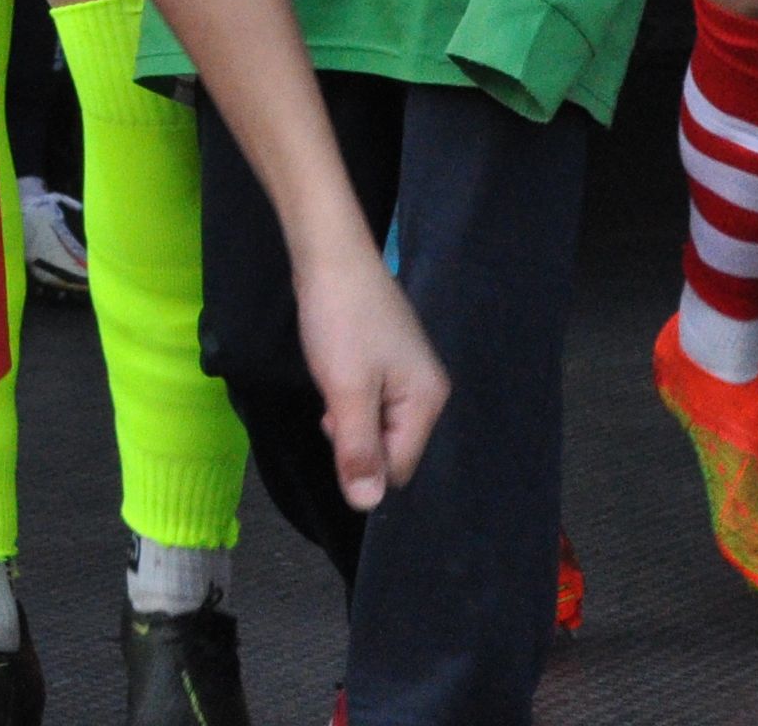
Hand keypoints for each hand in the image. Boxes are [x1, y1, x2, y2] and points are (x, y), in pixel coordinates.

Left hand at [293, 236, 450, 508]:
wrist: (329, 254)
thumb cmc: (341, 322)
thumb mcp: (346, 391)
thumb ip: (359, 449)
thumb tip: (368, 504)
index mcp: (428, 402)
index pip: (401, 465)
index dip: (364, 461)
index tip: (336, 429)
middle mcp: (426, 390)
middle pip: (391, 444)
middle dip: (355, 435)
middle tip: (332, 401)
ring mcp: (406, 371)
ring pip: (375, 421)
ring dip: (347, 413)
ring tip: (331, 379)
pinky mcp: (385, 356)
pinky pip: (369, 397)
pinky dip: (346, 393)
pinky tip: (332, 371)